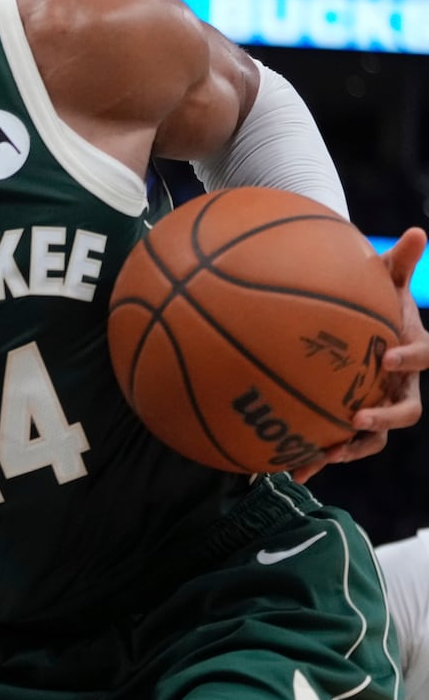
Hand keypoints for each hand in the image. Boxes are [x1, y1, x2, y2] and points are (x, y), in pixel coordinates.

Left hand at [292, 227, 426, 481]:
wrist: (355, 323)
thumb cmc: (371, 296)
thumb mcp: (383, 277)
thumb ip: (397, 262)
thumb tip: (418, 230)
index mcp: (410, 351)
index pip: (422, 358)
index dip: (409, 360)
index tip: (386, 357)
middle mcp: (398, 385)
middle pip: (406, 410)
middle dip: (384, 416)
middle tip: (356, 416)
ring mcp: (376, 406)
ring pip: (374, 437)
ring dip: (350, 448)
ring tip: (323, 454)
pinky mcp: (349, 423)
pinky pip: (336, 445)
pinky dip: (314, 458)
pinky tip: (285, 469)